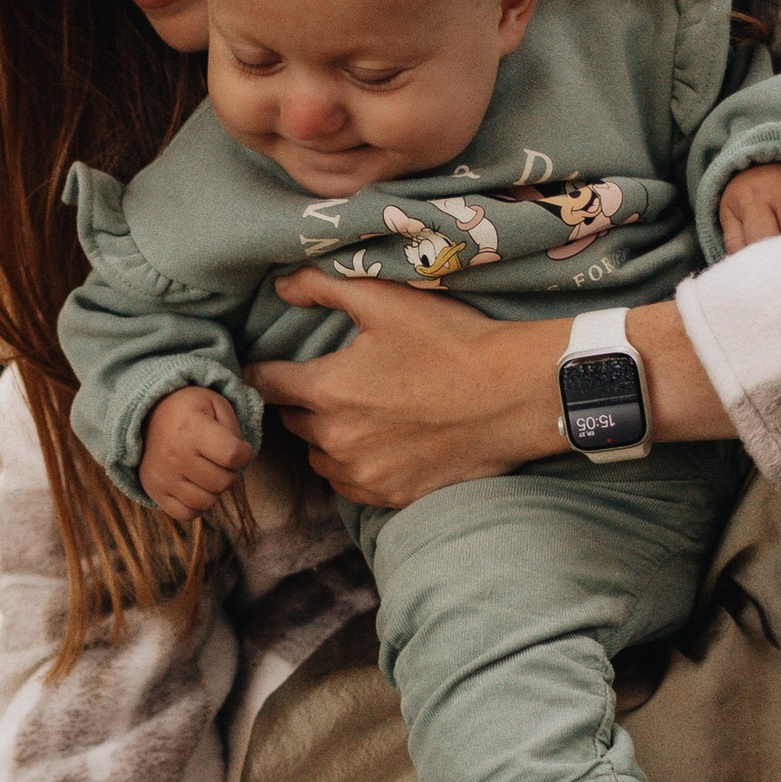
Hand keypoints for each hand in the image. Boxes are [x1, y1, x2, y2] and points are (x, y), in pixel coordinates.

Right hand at [139, 384, 253, 516]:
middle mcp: (175, 454)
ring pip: (206, 502)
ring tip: (208, 473)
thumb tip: (239, 461)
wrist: (147, 415)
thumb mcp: (215, 403)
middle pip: (222, 482)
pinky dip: (196, 506)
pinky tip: (195, 487)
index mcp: (192, 428)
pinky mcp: (153, 490)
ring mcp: (163, 475)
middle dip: (231, 473)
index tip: (241, 449)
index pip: (233, 455)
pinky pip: (185, 514)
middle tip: (221, 461)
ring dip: (214, 491)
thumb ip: (233, 429)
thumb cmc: (189, 411)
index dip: (245, 454)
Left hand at [243, 272, 568, 504]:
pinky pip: (350, 484)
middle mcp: (336, 440)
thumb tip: (279, 285)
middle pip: (292, 420)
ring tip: (361, 413)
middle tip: (337, 382)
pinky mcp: (389, 496)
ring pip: (319, 456)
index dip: (265, 371)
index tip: (272, 366)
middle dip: (305, 401)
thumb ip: (322, 286)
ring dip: (328, 436)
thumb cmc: (452, 342)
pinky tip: (381, 443)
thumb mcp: (386, 299)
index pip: (266, 384)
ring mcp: (363, 474)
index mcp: (327, 390)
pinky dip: (355, 466)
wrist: (514, 394)